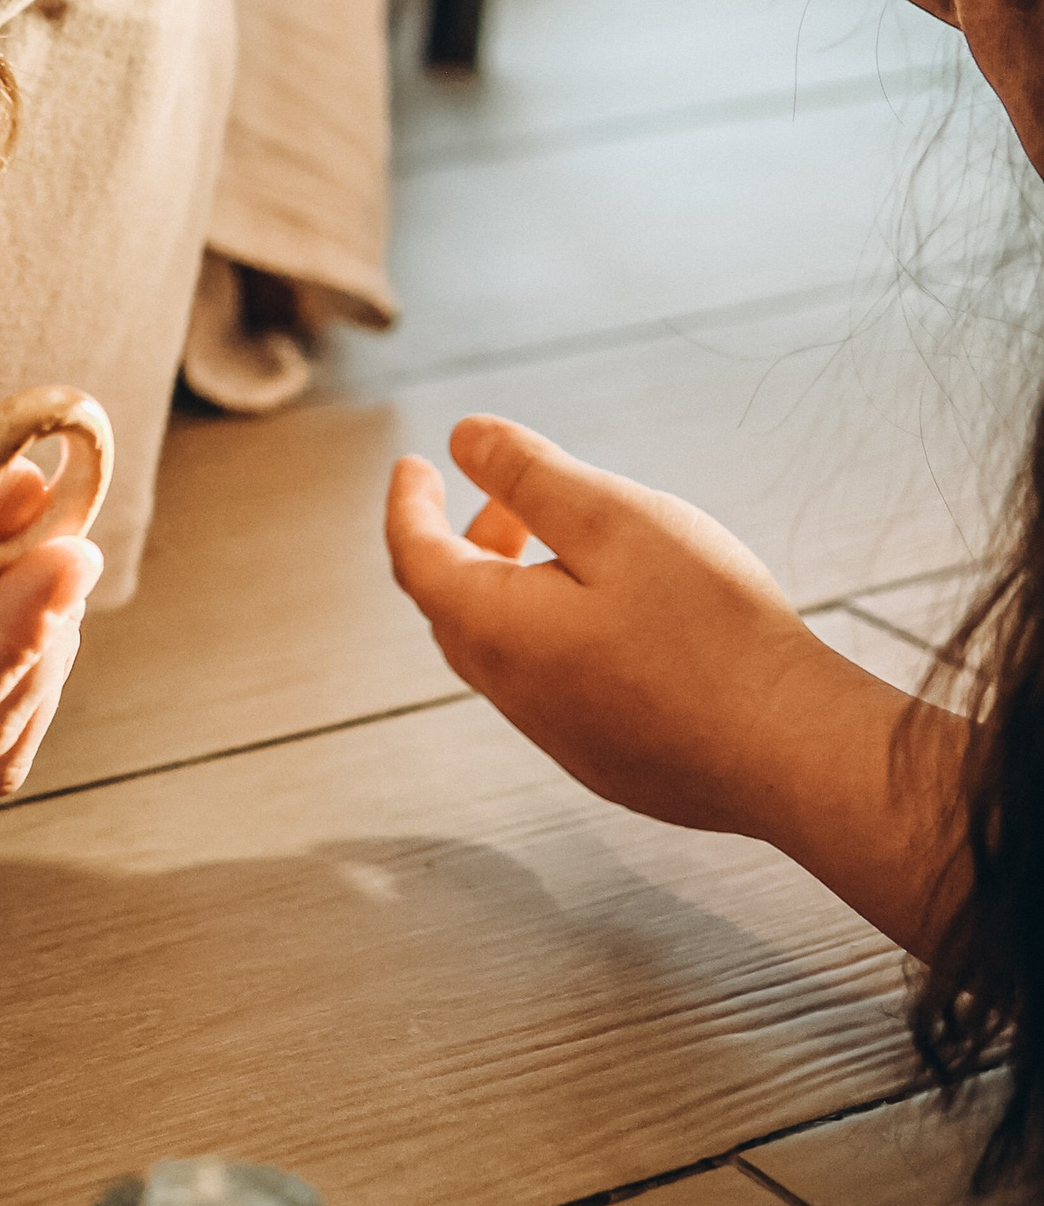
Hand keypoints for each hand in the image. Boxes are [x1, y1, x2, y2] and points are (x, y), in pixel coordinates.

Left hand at [383, 415, 842, 834]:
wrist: (797, 751)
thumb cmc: (710, 629)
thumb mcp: (614, 518)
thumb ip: (529, 475)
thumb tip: (463, 440)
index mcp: (497, 631)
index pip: (416, 558)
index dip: (408, 504)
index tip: (415, 465)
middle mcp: (516, 695)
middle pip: (455, 607)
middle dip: (467, 544)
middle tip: (508, 503)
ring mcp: (566, 741)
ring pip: (507, 653)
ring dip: (514, 592)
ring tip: (574, 550)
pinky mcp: (614, 765)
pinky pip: (557, 691)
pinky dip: (556, 638)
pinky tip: (624, 619)